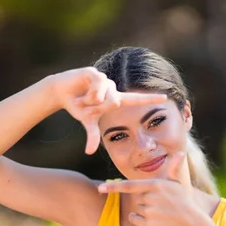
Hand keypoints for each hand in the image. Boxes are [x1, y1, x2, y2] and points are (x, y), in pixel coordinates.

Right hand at [52, 67, 166, 153]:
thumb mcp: (87, 122)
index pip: (136, 99)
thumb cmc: (78, 107)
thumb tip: (89, 152)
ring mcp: (104, 79)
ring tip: (83, 100)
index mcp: (115, 99)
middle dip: (98, 109)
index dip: (149, 99)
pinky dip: (88, 94)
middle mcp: (112, 88)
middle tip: (87, 108)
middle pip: (115, 102)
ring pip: (105, 96)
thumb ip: (92, 136)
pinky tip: (80, 91)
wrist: (61, 93)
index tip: (165, 97)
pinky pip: (97, 87)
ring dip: (91, 103)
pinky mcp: (94, 73)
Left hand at [97, 152, 201, 225]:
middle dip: (146, 201)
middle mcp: (151, 198)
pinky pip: (135, 219)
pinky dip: (140, 220)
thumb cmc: (183, 201)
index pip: (129, 186)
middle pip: (137, 198)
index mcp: (155, 185)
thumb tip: (180, 153)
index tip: (100, 188)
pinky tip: (154, 220)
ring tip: (162, 213)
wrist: (190, 222)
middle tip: (161, 204)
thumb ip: (173, 168)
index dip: (113, 187)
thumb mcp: (177, 184)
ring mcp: (149, 212)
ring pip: (137, 209)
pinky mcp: (149, 224)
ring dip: (145, 211)